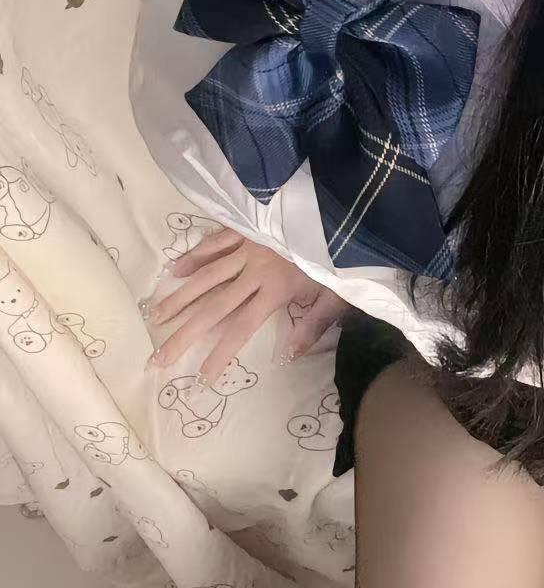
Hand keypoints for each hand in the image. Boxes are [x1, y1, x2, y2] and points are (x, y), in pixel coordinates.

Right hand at [146, 229, 347, 383]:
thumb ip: (313, 325)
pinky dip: (194, 255)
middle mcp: (255, 270)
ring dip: (180, 297)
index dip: (221, 353)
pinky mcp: (245, 227)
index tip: (202, 376)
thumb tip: (288, 355)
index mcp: (277, 289)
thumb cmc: (342, 256)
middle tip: (159, 356)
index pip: (242, 328)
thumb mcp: (337, 295)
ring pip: (206, 274)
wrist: (337, 210)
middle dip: (185, 334)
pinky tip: (175, 269)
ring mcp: (247, 246)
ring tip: (157, 317)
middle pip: (214, 306)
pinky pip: (214, 242)